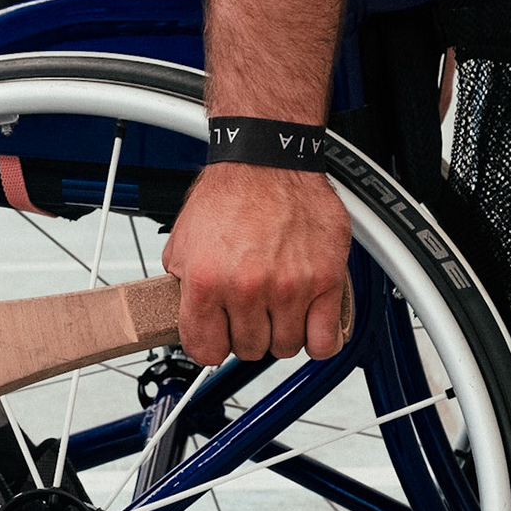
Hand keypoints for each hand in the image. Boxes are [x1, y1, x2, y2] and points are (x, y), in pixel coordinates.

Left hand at [161, 161, 352, 366]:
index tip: (217, 337)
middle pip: (248, 350)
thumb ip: (183, 286)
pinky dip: (319, 339)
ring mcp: (289, 287)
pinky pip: (326, 339)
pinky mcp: (325, 280)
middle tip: (248, 312)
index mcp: (207, 281)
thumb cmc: (230, 194)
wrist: (267, 160)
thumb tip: (185, 316)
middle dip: (246, 334)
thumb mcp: (183, 242)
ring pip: (285, 346)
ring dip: (280, 333)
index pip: (205, 350)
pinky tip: (308, 323)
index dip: (209, 345)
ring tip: (277, 310)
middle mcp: (248, 288)